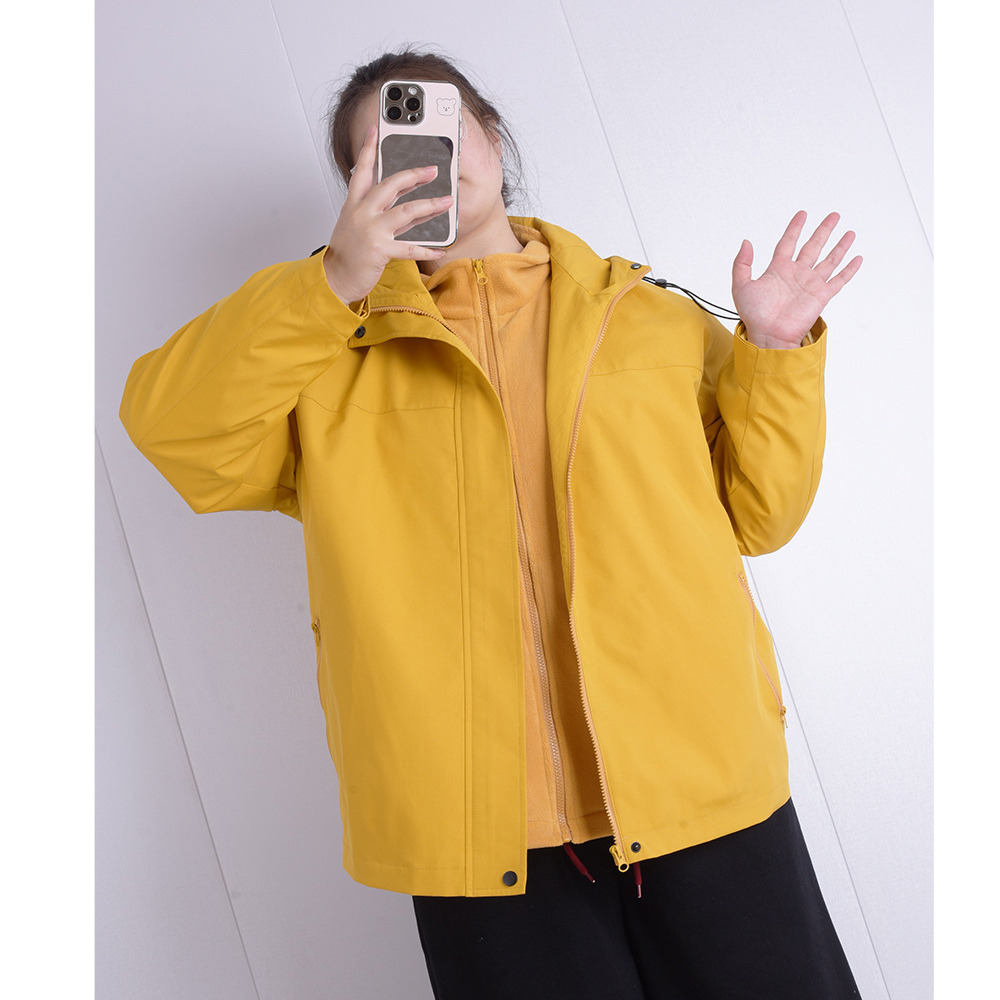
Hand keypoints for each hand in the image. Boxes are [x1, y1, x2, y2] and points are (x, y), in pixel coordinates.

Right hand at [322, 123, 453, 304]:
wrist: (334, 278)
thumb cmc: (346, 253)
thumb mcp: (355, 224)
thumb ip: (377, 210)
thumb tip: (403, 202)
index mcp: (354, 204)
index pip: (362, 170)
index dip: (369, 148)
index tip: (376, 129)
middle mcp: (361, 213)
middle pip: (390, 185)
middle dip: (414, 175)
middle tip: (432, 169)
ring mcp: (371, 231)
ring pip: (405, 211)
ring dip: (429, 205)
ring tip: (447, 201)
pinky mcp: (379, 250)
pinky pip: (409, 248)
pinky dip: (428, 249)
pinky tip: (442, 248)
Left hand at [731, 211, 862, 348]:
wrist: (769, 335)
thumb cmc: (754, 316)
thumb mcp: (741, 286)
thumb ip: (742, 263)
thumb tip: (746, 242)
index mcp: (778, 270)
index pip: (788, 242)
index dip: (795, 228)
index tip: (802, 214)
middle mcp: (797, 274)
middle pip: (813, 246)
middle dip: (823, 230)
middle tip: (834, 215)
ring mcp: (810, 284)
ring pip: (829, 260)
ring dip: (840, 246)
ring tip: (849, 232)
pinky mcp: (821, 296)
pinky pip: (839, 280)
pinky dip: (849, 269)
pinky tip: (858, 258)